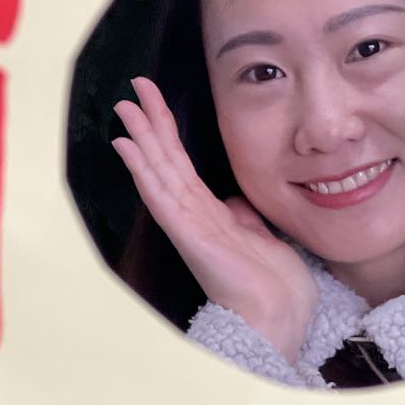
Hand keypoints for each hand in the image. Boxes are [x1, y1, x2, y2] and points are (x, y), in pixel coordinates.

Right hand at [113, 76, 316, 360]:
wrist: (279, 316)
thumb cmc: (274, 287)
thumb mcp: (263, 238)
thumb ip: (245, 218)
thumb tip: (237, 199)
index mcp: (210, 215)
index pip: (182, 164)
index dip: (167, 132)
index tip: (154, 102)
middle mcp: (193, 216)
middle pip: (166, 159)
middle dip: (150, 122)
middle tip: (134, 88)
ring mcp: (187, 224)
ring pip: (158, 171)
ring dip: (141, 138)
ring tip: (126, 107)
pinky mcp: (188, 234)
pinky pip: (161, 194)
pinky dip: (142, 168)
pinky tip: (128, 146)